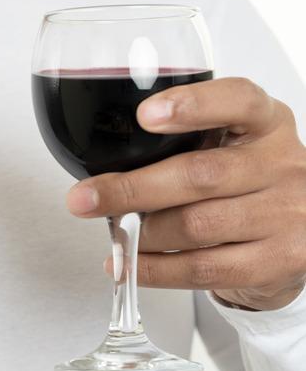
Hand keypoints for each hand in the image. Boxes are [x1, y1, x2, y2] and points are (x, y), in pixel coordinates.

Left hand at [65, 78, 305, 310]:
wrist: (300, 233)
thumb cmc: (246, 180)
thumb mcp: (229, 145)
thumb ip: (182, 143)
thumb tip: (103, 170)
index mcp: (266, 123)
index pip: (238, 100)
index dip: (192, 106)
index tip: (145, 115)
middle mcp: (282, 164)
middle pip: (200, 174)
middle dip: (132, 189)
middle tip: (85, 198)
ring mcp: (285, 214)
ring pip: (196, 225)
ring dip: (142, 234)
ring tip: (115, 233)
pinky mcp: (277, 260)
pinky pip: (203, 268)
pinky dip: (156, 269)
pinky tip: (130, 264)